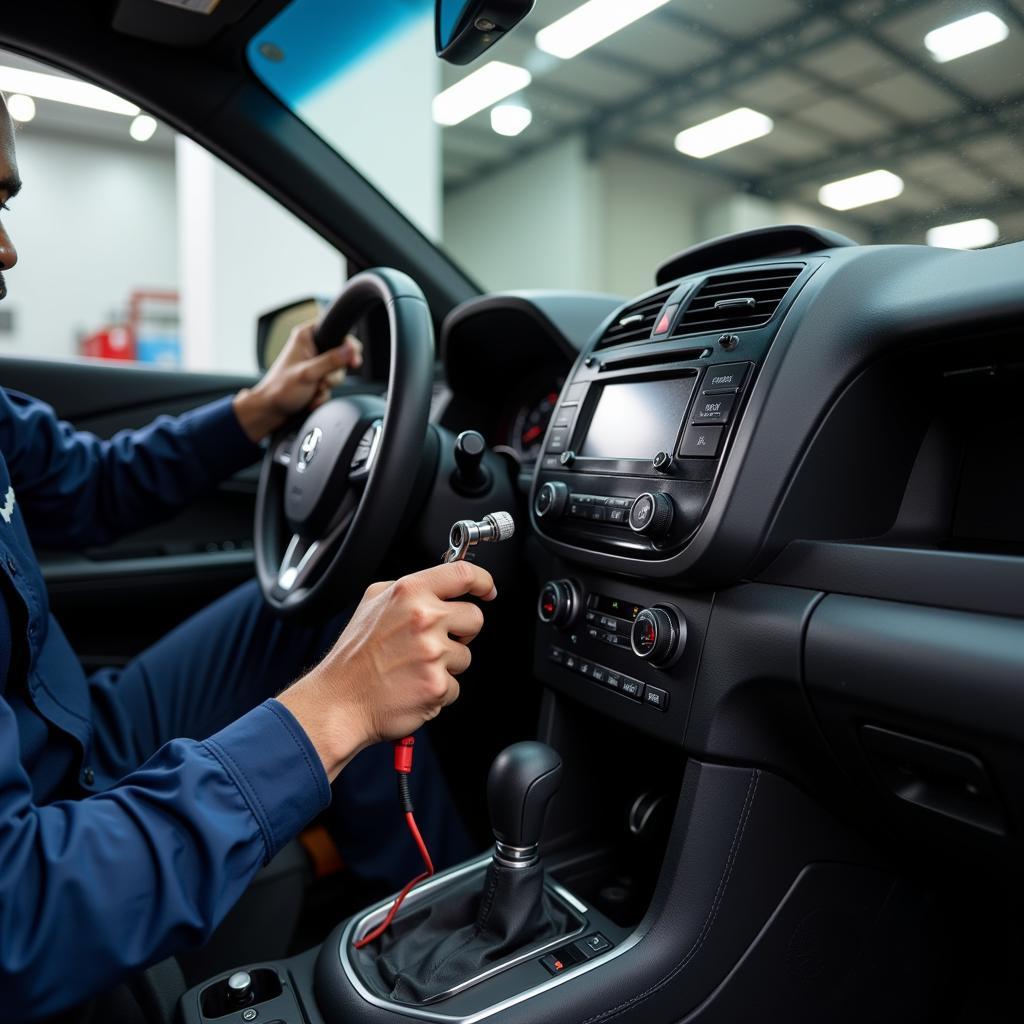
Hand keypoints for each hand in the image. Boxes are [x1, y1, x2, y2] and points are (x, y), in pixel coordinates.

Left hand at [233, 321, 362, 442]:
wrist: (271, 411)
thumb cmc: (280, 389)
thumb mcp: (308, 373)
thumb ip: (331, 361)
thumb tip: (350, 350)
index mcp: (306, 337)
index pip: (335, 329)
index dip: (347, 343)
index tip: (353, 358)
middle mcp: (311, 348)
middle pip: (342, 355)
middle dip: (335, 373)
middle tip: (324, 380)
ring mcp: (315, 364)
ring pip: (338, 372)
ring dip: (328, 385)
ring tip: (313, 390)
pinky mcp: (317, 378)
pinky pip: (331, 385)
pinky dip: (323, 394)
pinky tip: (311, 398)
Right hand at [277, 561, 496, 781]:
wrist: (340, 701)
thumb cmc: (354, 656)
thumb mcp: (373, 603)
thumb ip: (408, 590)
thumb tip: (439, 584)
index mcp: (409, 593)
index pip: (463, 575)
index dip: (483, 581)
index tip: (487, 589)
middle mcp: (424, 619)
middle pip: (475, 618)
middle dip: (461, 631)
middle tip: (433, 642)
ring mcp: (432, 653)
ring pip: (465, 656)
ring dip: (446, 665)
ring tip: (414, 667)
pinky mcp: (437, 685)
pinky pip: (455, 686)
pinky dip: (438, 691)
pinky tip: (414, 686)